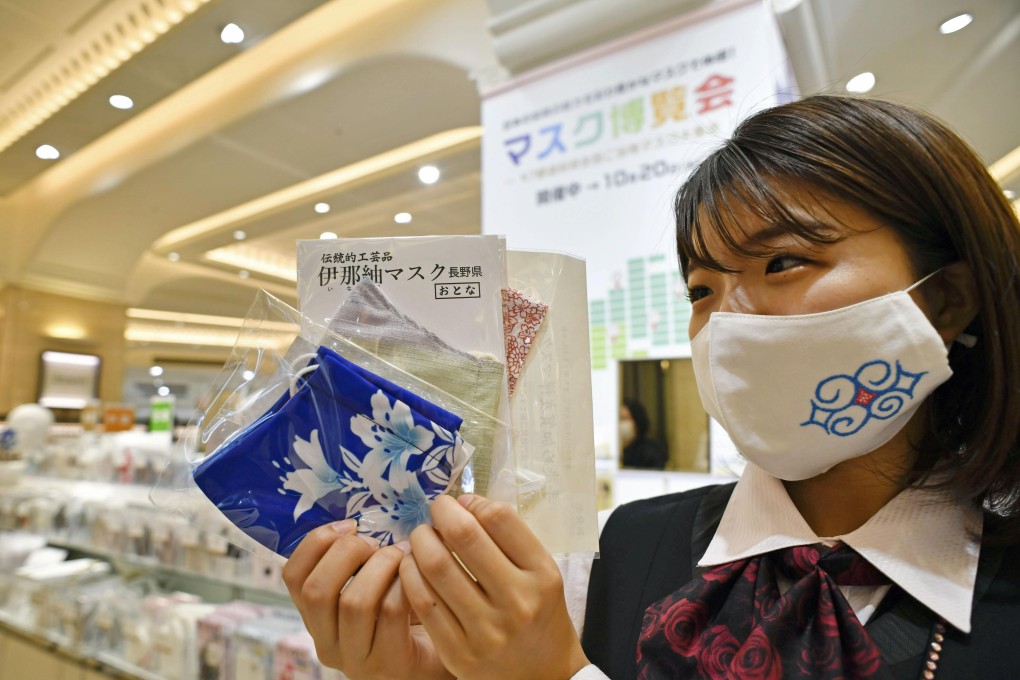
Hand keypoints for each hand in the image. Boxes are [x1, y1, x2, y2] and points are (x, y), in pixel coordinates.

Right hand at [282, 520, 453, 679]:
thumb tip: (359, 515)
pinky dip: (405, 584)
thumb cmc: (408, 609)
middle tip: (377, 543)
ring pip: (354, 602)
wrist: (447, 650)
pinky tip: (418, 576)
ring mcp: (356, 660)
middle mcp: (327, 643)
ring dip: (382, 565)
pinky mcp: (390, 664)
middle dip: (348, 551)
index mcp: (316, 618)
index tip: (350, 525)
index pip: (293, 576)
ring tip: (402, 555)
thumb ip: (358, 559)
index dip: (317, 542)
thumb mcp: (373, 584)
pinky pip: (391, 612)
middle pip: (317, 589)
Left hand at [400, 495, 589, 679]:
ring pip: (436, 567)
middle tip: (435, 511)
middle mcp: (517, 601)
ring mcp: (486, 630)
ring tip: (422, 537)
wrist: (543, 679)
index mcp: (542, 575)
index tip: (462, 502)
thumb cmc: (540, 616)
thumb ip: (510, 539)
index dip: (472, 501)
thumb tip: (465, 503)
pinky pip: (423, 602)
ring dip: (421, 541)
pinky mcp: (459, 653)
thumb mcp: (542, 574)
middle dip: (441, 513)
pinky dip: (410, 574)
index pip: (500, 519)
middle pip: (464, 536)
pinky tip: (412, 566)